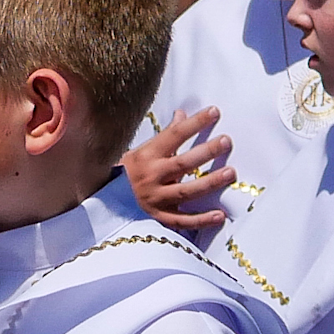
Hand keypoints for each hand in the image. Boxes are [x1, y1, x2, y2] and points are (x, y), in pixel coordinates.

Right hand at [122, 108, 233, 233]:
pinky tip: (219, 215)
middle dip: (206, 151)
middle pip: (182, 163)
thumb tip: (182, 115)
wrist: (104, 199)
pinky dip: (201, 220)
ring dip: (209, 182)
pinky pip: (182, 221)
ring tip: (230, 173)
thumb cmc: (127, 171)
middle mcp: (152, 176)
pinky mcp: (159, 217)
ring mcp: (156, 199)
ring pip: (185, 191)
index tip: (214, 112)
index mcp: (147, 155)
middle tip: (226, 141)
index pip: (174, 135)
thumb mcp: (142, 149)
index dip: (194, 123)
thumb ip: (166, 135)